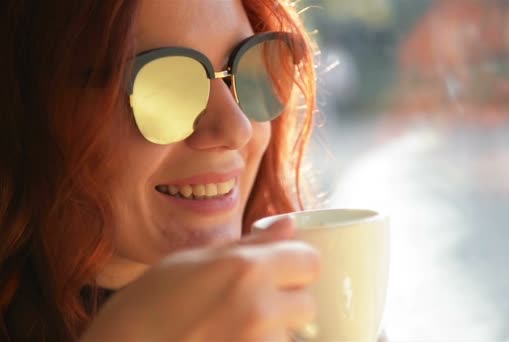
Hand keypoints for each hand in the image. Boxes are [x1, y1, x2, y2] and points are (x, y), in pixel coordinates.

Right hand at [80, 217, 320, 341]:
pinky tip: (226, 340)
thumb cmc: (147, 307)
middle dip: (288, 303)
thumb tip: (289, 225)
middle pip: (307, 304)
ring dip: (273, 333)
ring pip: (291, 337)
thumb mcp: (193, 261)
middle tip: (252, 305)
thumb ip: (250, 245)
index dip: (296, 265)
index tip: (281, 271)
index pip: (310, 262)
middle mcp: (259, 309)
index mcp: (246, 270)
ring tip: (231, 329)